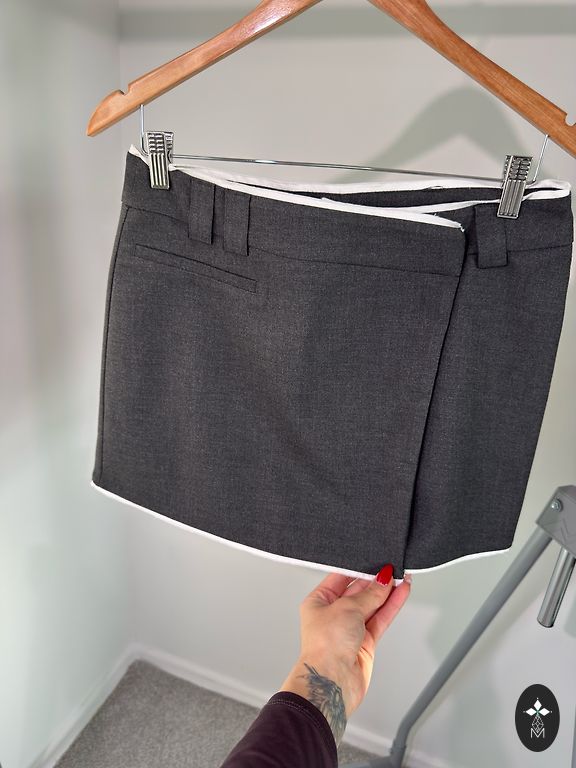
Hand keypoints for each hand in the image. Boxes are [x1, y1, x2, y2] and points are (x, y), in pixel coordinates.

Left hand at [278, 565, 411, 745]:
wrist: (332, 682)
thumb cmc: (325, 646)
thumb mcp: (347, 608)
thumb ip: (369, 594)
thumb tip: (383, 579)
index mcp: (318, 602)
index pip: (341, 578)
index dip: (360, 569)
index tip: (376, 562)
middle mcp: (333, 615)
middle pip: (359, 591)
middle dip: (376, 581)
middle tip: (393, 568)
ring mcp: (349, 629)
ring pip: (372, 605)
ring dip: (388, 593)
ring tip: (402, 577)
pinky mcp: (364, 642)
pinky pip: (380, 619)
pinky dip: (391, 606)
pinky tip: (401, 593)